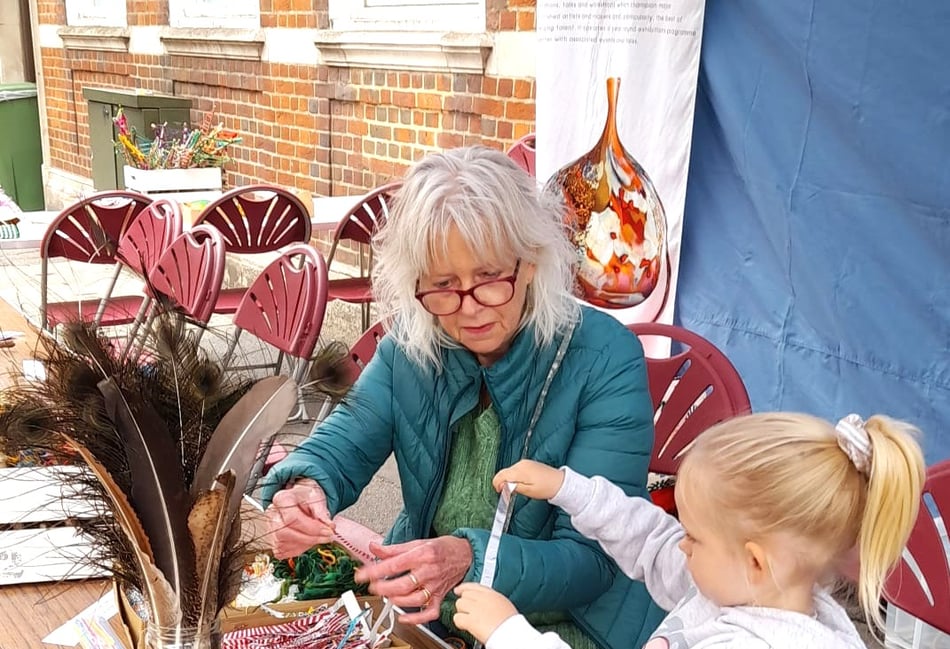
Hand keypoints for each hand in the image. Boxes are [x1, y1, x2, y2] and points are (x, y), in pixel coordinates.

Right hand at [265, 479, 334, 558]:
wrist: (300, 501)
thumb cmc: (306, 498)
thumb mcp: (317, 498)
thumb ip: (322, 512)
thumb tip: (329, 526)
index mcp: (281, 499)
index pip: (292, 518)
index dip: (312, 528)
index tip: (329, 531)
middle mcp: (271, 515)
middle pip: (284, 533)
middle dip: (310, 538)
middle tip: (328, 537)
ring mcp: (269, 530)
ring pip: (284, 545)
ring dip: (305, 544)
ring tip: (318, 536)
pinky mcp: (273, 542)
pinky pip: (284, 552)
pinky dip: (298, 549)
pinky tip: (307, 540)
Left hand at [354, 536, 472, 623]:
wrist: (466, 554)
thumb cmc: (443, 548)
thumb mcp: (418, 542)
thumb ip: (394, 548)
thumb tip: (374, 547)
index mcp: (421, 555)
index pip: (393, 565)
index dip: (374, 571)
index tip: (361, 575)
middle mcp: (428, 571)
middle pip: (401, 585)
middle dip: (382, 588)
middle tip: (372, 587)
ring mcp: (434, 586)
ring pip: (413, 599)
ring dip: (395, 600)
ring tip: (386, 596)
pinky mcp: (439, 597)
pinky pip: (428, 613)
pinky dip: (415, 618)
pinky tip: (403, 617)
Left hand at [453, 583, 517, 643]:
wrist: (513, 634)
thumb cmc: (512, 623)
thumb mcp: (505, 605)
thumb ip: (493, 601)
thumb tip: (486, 603)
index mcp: (492, 594)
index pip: (474, 586)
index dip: (464, 588)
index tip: (459, 590)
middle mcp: (483, 598)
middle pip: (465, 594)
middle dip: (465, 603)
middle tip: (467, 612)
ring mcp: (476, 608)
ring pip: (459, 604)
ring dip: (462, 612)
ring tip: (468, 620)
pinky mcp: (471, 620)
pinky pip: (457, 618)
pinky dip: (459, 623)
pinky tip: (465, 626)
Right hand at [492, 459, 564, 500]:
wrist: (560, 482)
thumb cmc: (546, 488)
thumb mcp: (528, 491)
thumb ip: (513, 487)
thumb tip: (501, 486)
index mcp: (520, 470)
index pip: (501, 475)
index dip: (497, 485)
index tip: (500, 492)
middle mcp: (521, 464)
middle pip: (503, 473)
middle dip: (503, 483)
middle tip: (509, 493)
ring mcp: (524, 462)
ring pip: (509, 471)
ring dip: (509, 480)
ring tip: (518, 489)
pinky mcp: (527, 463)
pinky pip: (515, 470)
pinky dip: (514, 477)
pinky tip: (522, 483)